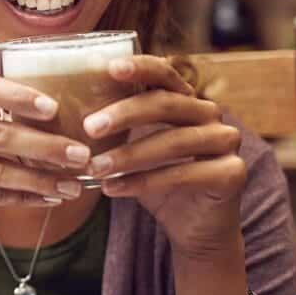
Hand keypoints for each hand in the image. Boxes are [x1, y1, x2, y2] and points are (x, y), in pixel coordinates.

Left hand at [83, 55, 245, 257]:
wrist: (193, 227)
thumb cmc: (155, 179)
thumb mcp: (131, 147)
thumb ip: (113, 126)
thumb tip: (63, 108)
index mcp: (184, 99)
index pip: (164, 73)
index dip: (140, 67)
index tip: (110, 67)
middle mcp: (209, 114)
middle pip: (166, 104)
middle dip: (124, 114)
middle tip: (89, 127)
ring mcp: (225, 141)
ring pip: (174, 141)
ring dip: (129, 155)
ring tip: (95, 168)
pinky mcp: (233, 173)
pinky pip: (184, 174)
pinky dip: (144, 182)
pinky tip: (113, 189)